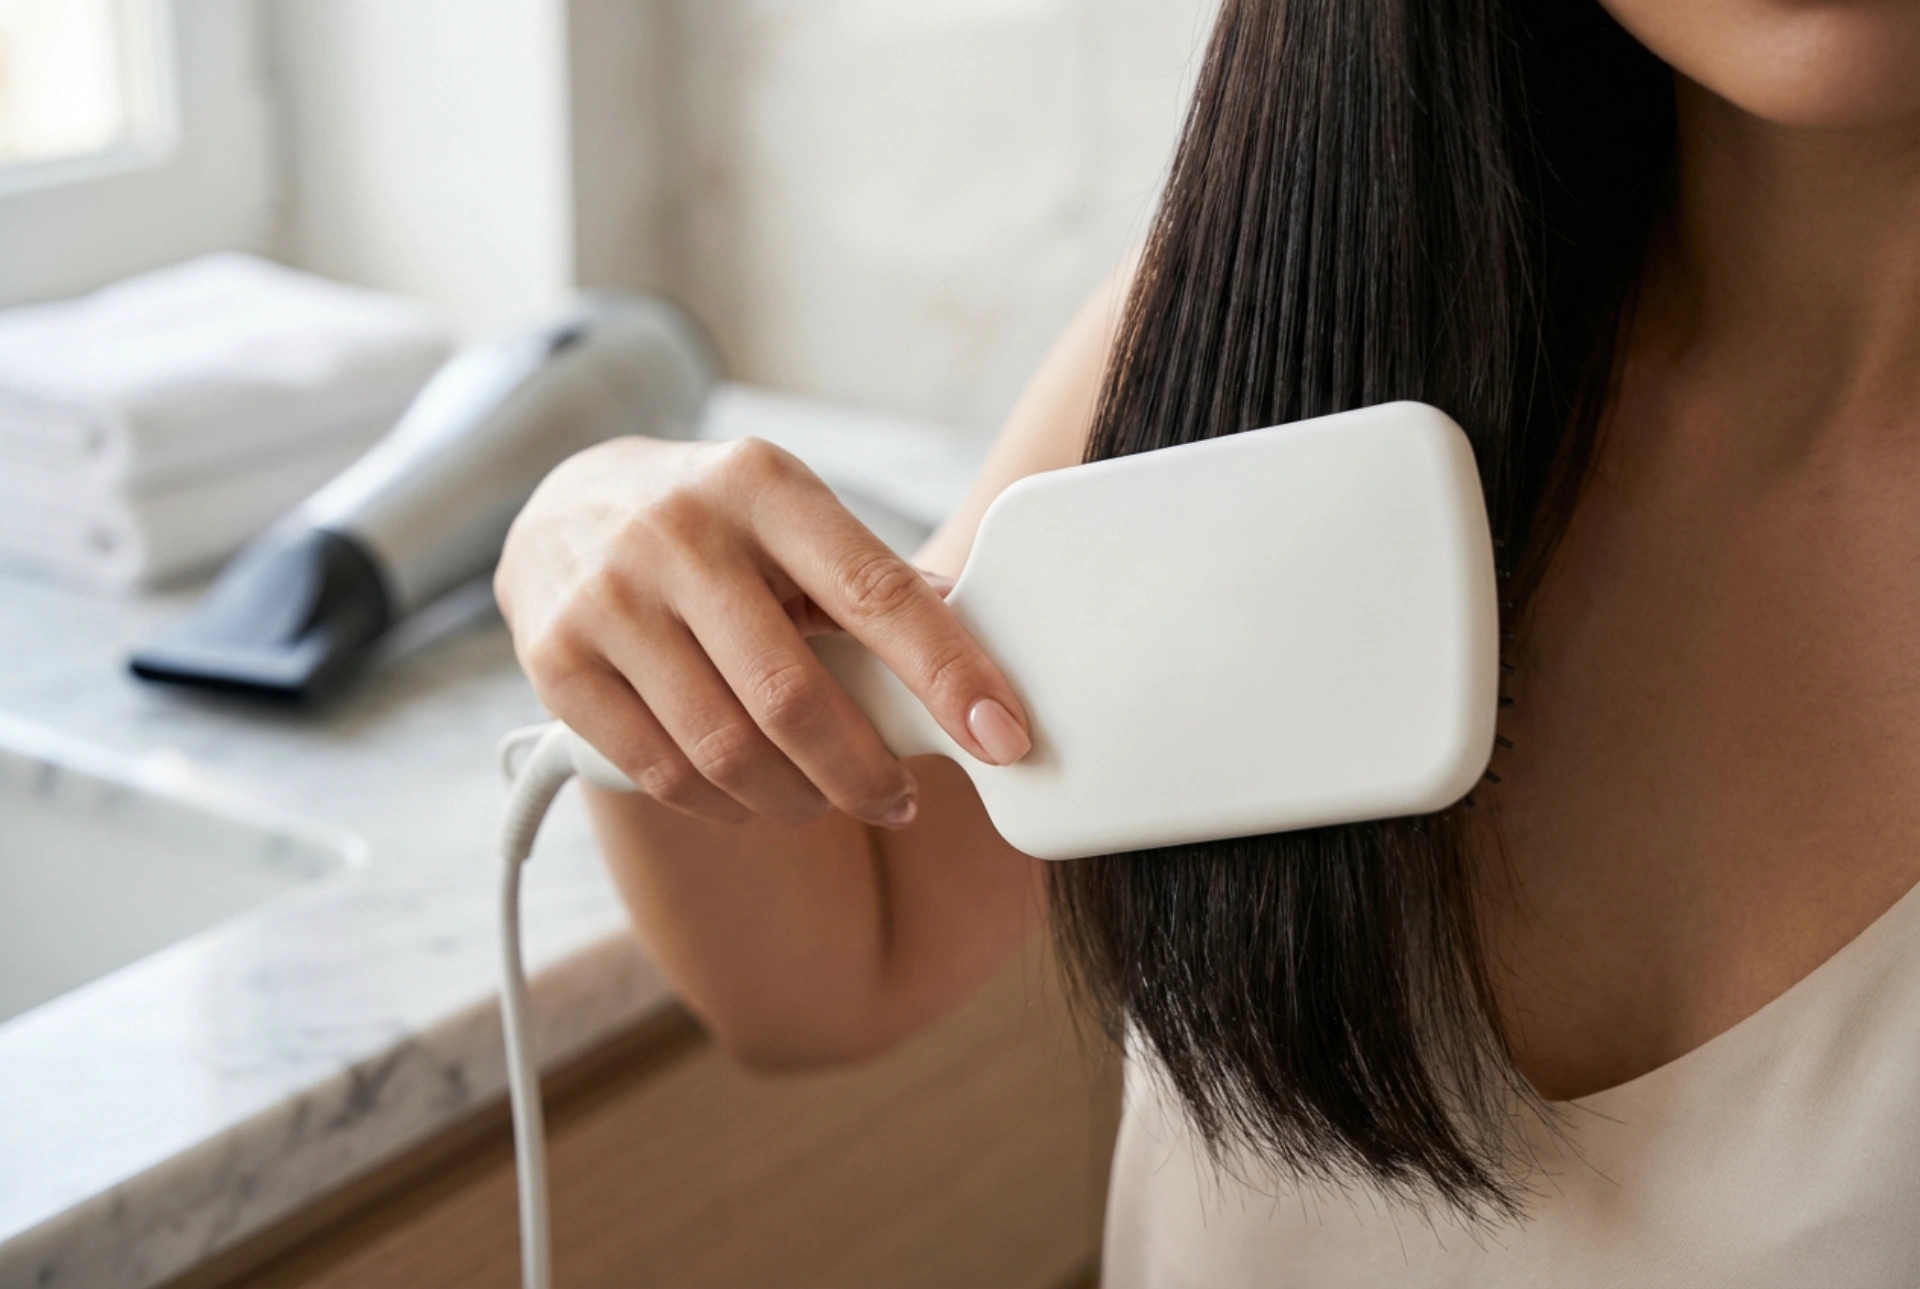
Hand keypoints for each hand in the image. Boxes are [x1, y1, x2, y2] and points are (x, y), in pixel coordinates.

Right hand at [495, 436, 1031, 828]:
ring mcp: (609, 598)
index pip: (874, 590)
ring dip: (800, 801)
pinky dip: (727, 808)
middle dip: (865, 771)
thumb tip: (978, 652)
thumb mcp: (788, 515)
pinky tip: (756, 800)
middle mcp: (679, 533)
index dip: (947, 672)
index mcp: (762, 484)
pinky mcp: (556, 662)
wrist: (561, 507)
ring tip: (829, 801)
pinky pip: (663, 775)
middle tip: (899, 799)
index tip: (1003, 736)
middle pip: (793, 696)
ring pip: (727, 750)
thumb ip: (868, 579)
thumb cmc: (711, 524)